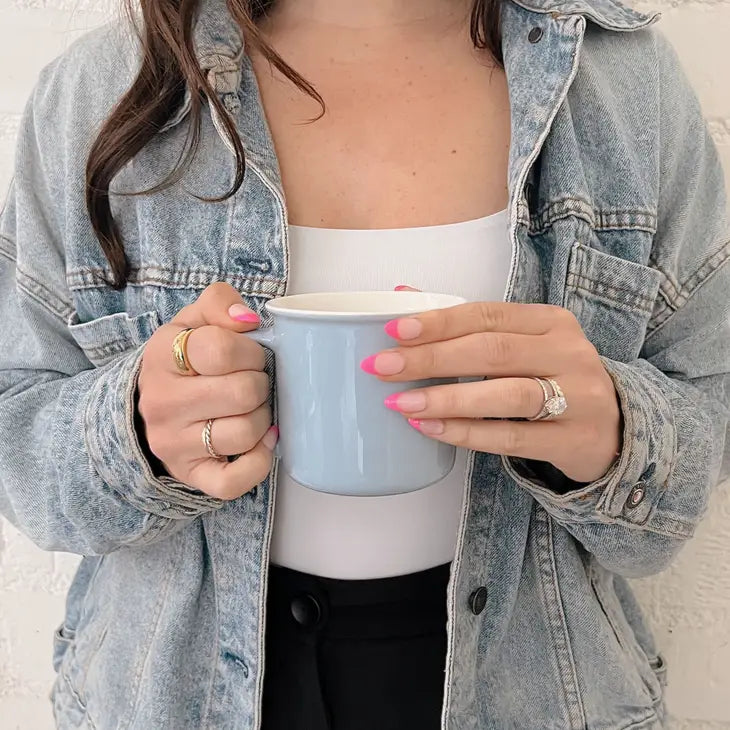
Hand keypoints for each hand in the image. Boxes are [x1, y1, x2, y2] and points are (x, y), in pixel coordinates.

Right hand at [138, 283, 276, 498]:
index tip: (250, 354)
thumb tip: (247, 320)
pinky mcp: (191, 474)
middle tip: (254, 381)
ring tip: (252, 408)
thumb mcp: (192, 321)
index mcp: (162, 356)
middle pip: (242, 393)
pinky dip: (259, 461)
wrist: (151, 407)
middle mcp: (163, 403)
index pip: (221, 349)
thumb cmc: (183, 361)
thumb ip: (219, 303)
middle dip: (260, 383)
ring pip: (245, 433)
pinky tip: (262, 440)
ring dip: (262, 418)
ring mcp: (174, 444)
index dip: (250, 350)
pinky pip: (235, 481)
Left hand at [362, 299, 621, 482]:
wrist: (615, 431)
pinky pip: (512, 436)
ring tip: (400, 401)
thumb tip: (402, 295)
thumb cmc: (551, 380)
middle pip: (492, 350)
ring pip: (506, 394)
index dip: (439, 321)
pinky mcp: (574, 440)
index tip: (394, 330)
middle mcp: (568, 353)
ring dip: (447, 397)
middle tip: (381, 366)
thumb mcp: (522, 345)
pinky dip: (467, 433)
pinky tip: (430, 427)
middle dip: (432, 357)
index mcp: (551, 322)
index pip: (487, 314)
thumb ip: (468, 325)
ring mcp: (577, 398)